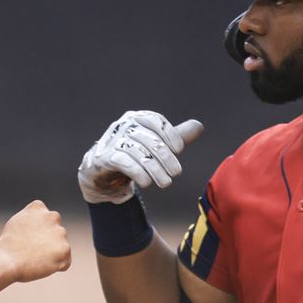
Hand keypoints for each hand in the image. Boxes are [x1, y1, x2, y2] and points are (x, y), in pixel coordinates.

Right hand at [0, 200, 70, 282]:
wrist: (6, 261)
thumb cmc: (8, 245)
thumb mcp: (18, 223)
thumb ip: (34, 220)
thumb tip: (44, 225)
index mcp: (39, 207)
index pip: (45, 220)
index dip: (37, 233)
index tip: (25, 239)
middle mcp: (52, 216)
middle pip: (55, 233)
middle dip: (47, 242)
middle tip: (30, 250)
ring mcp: (60, 233)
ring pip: (61, 247)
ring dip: (52, 254)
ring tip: (35, 258)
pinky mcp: (65, 250)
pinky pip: (65, 262)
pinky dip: (56, 266)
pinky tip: (42, 265)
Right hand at [77, 111, 203, 203]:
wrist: (103, 172)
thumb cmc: (134, 154)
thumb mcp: (157, 146)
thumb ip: (176, 137)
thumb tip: (198, 126)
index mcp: (138, 118)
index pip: (156, 122)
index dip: (170, 135)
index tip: (180, 150)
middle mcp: (124, 125)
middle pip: (150, 139)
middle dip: (166, 158)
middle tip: (176, 173)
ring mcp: (112, 140)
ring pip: (138, 152)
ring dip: (154, 169)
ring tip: (165, 183)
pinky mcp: (104, 157)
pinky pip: (123, 162)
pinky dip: (138, 172)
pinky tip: (147, 182)